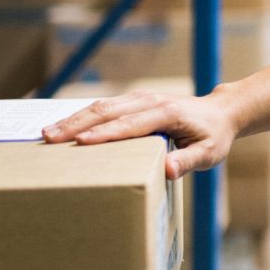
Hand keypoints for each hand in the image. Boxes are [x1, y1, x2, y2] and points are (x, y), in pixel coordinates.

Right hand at [42, 89, 241, 179]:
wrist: (221, 112)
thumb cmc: (214, 136)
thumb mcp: (209, 152)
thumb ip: (188, 161)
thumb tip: (167, 170)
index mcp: (168, 113)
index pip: (131, 124)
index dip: (105, 133)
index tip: (80, 142)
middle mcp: (152, 101)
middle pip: (110, 110)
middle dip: (78, 123)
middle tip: (49, 138)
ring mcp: (142, 98)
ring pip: (104, 106)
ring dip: (75, 118)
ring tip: (48, 133)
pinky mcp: (136, 101)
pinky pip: (107, 106)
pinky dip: (84, 115)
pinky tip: (66, 125)